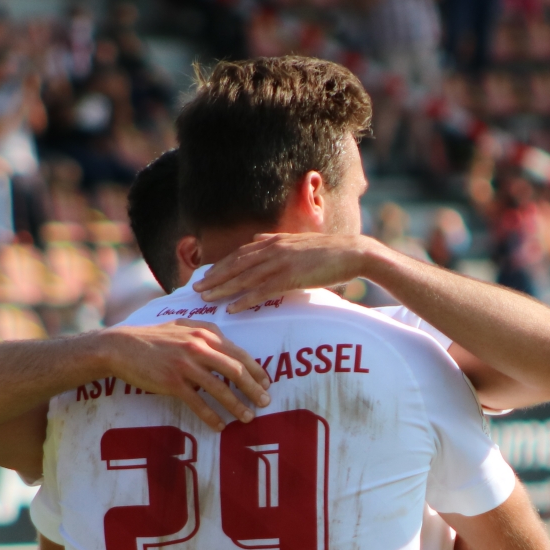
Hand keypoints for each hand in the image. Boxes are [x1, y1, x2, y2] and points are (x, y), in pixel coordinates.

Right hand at [99, 320, 270, 428]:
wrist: (121, 347)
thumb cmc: (153, 338)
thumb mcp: (182, 327)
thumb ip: (205, 334)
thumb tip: (227, 345)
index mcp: (204, 333)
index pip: (239, 353)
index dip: (256, 370)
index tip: (266, 383)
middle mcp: (198, 347)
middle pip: (236, 370)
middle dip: (254, 389)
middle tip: (266, 402)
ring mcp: (185, 365)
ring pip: (220, 389)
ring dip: (237, 406)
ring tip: (248, 417)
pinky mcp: (172, 382)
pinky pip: (198, 403)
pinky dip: (211, 416)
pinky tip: (220, 426)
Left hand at [194, 233, 375, 311]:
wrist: (353, 253)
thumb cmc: (328, 251)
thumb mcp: (298, 242)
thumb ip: (276, 242)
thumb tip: (258, 240)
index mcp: (274, 241)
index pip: (239, 254)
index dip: (220, 265)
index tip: (206, 275)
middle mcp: (273, 249)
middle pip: (236, 265)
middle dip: (214, 278)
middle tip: (196, 290)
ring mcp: (281, 263)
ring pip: (245, 278)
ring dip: (223, 289)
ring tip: (207, 300)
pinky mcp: (291, 277)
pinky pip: (262, 291)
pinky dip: (245, 300)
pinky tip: (232, 309)